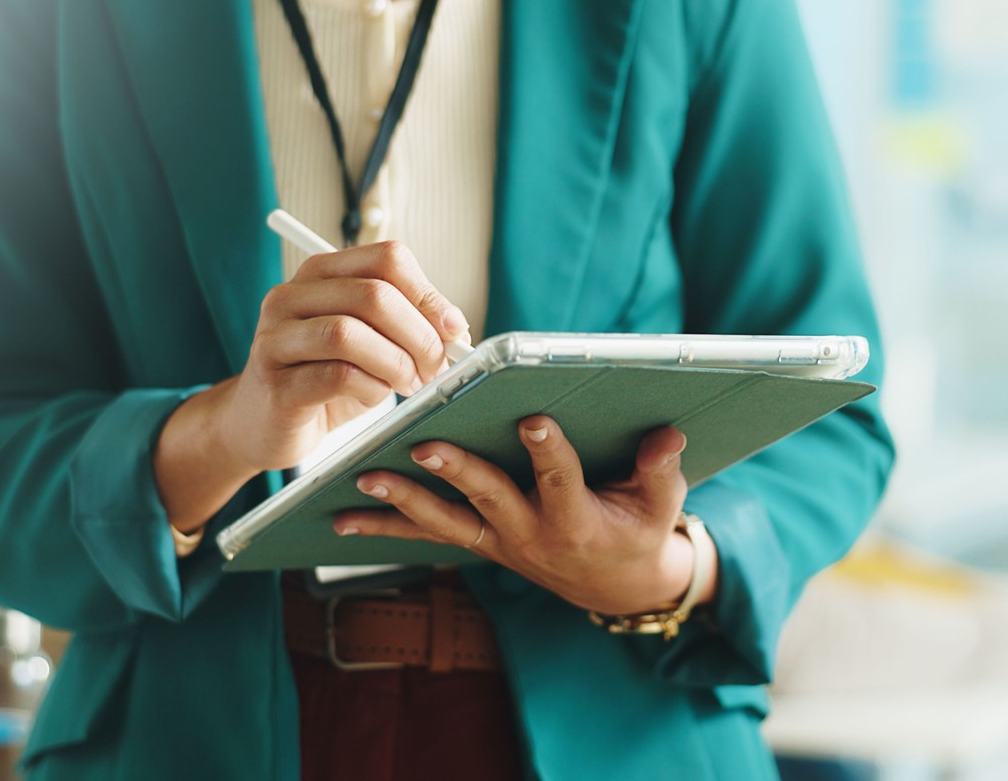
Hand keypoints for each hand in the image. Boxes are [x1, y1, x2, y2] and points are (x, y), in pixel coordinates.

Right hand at [154, 241, 469, 531]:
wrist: (263, 425)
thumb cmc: (324, 379)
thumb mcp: (372, 343)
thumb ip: (409, 326)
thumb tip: (456, 329)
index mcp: (321, 274)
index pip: (387, 258)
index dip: (429, 294)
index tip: (452, 330)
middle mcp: (291, 297)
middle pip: (373, 294)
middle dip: (419, 334)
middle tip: (435, 366)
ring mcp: (276, 339)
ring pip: (349, 332)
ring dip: (396, 362)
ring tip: (408, 384)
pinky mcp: (276, 384)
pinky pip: (337, 375)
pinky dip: (372, 388)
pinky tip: (376, 397)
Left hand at [334, 416, 718, 615]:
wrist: (616, 588)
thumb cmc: (641, 532)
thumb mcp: (663, 508)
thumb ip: (661, 472)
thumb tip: (668, 434)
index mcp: (577, 520)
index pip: (562, 480)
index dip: (549, 451)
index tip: (534, 419)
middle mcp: (530, 534)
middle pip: (488, 498)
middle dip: (455, 471)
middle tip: (423, 444)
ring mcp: (498, 541)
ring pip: (444, 521)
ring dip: (403, 500)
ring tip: (364, 476)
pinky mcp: (478, 542)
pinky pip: (426, 535)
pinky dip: (384, 525)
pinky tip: (339, 516)